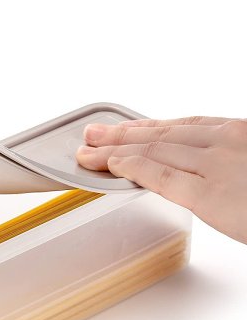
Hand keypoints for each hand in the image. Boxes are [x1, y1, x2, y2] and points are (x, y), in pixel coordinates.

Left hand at [76, 116, 246, 243]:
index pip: (181, 125)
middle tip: (92, 136)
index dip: (145, 127)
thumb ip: (229, 165)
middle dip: (120, 136)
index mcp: (237, 134)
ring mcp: (216, 166)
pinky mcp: (210, 194)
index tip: (124, 128)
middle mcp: (224, 142)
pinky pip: (161, 176)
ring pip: (153, 151)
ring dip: (114, 151)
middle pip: (160, 136)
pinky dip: (132, 168)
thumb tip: (207, 171)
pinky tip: (112, 167)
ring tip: (88, 152)